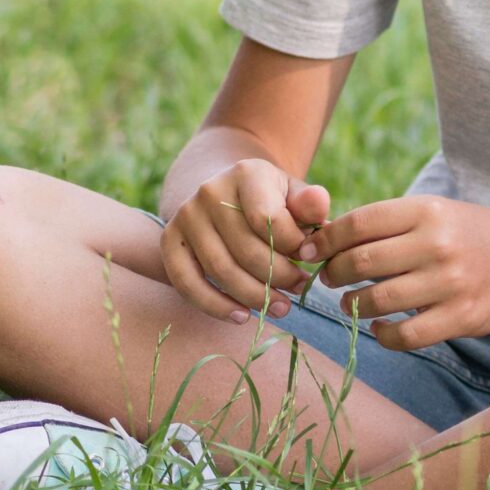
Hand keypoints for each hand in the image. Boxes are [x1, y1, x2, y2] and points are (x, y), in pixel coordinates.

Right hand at [161, 160, 329, 323]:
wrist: (229, 193)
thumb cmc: (272, 200)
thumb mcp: (294, 194)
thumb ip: (310, 203)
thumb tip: (320, 208)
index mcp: (247, 173)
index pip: (269, 218)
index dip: (293, 246)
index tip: (310, 258)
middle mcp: (210, 191)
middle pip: (245, 249)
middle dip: (278, 276)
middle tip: (299, 289)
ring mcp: (185, 216)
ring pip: (220, 269)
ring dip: (254, 295)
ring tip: (281, 307)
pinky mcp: (169, 241)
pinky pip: (187, 283)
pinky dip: (214, 305)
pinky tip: (241, 316)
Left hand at [313, 195, 489, 351]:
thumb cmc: (469, 235)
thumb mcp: (435, 213)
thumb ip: (387, 224)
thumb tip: (323, 242)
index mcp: (428, 211)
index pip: (359, 223)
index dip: (325, 241)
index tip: (310, 253)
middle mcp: (438, 244)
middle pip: (361, 262)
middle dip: (333, 274)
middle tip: (330, 279)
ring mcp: (450, 283)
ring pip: (376, 301)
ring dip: (352, 305)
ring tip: (352, 303)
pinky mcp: (460, 317)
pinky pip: (403, 336)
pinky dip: (382, 335)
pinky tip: (380, 327)